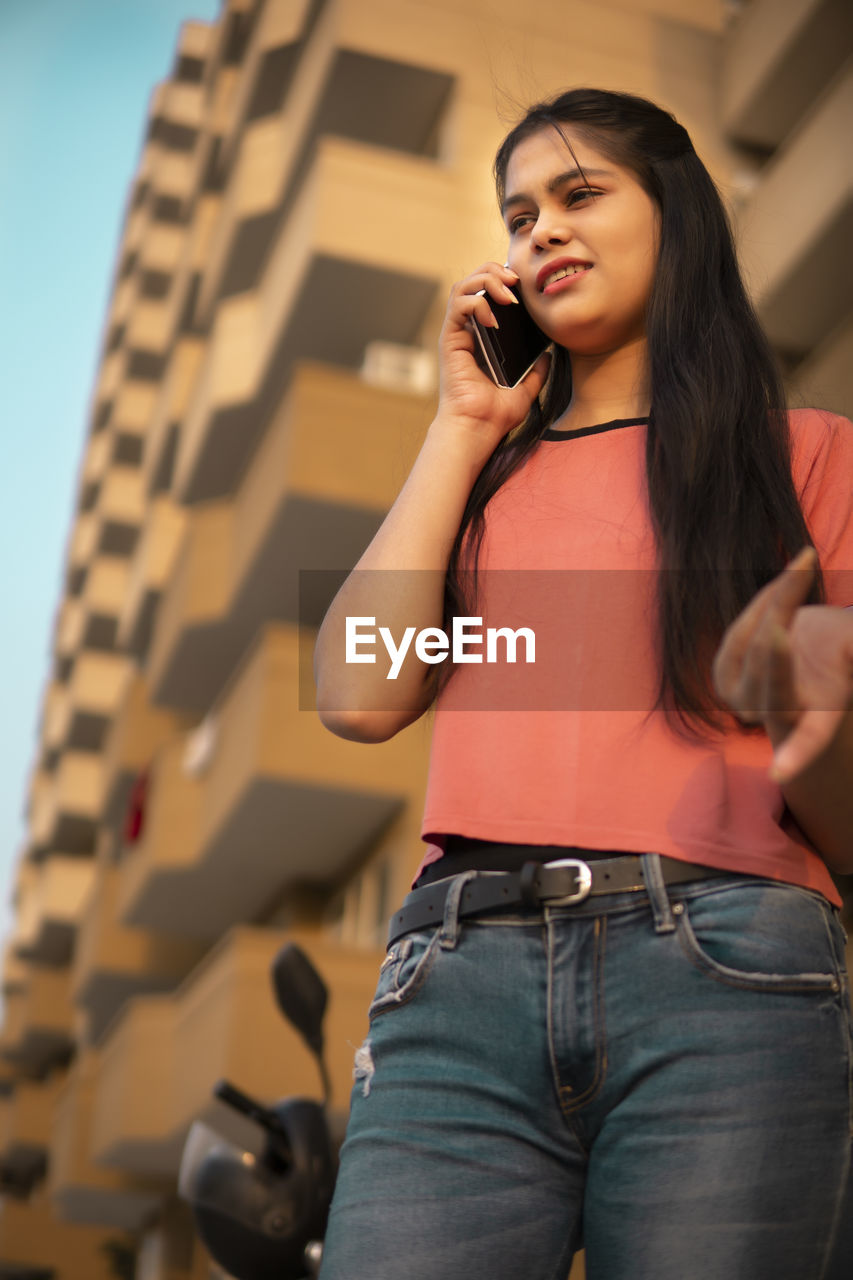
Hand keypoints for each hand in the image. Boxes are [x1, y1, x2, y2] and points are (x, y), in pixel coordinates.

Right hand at [436, 262, 550, 456]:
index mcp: (483, 338)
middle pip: (473, 281)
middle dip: (495, 272)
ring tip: (507, 293)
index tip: (525, 286)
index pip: (488, 293)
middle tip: (517, 281)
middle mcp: (467, 332)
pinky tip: (494, 318)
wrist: (479, 429)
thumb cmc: (496, 414)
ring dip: (486, 280)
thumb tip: (550, 354)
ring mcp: (457, 334)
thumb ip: (537, 371)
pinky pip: (458, 306)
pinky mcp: (450, 340)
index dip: (504, 280)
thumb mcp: (526, 389)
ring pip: (462, 287)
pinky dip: (477, 303)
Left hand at [712, 547, 852, 782]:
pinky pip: (738, 630)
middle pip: (771, 657)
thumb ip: (851, 649)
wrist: (815, 651)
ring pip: (751, 638)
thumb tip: (851, 647)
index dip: (797, 754)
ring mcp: (743, 702)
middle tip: (804, 564)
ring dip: (777, 595)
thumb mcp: (851, 648)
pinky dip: (762, 601)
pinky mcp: (723, 676)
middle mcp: (776, 717)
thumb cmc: (844, 653)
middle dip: (782, 609)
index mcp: (818, 721)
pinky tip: (783, 584)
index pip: (809, 737)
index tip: (780, 774)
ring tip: (804, 564)